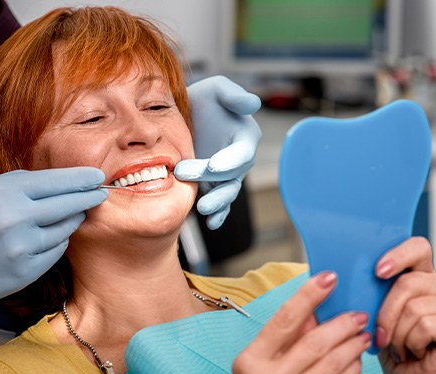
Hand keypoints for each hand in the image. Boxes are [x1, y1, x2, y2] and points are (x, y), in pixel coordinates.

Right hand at [0, 167, 106, 321]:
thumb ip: (17, 187)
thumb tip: (56, 184)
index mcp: (2, 192)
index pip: (55, 181)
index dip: (80, 178)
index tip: (96, 175)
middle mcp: (15, 218)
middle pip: (68, 204)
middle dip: (89, 197)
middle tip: (100, 193)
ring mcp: (22, 247)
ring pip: (65, 229)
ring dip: (72, 220)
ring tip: (74, 214)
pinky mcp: (25, 271)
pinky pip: (56, 251)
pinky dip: (57, 242)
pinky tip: (53, 237)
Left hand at [174, 75, 261, 229]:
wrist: (183, 116)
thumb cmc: (203, 99)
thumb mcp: (216, 89)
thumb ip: (233, 95)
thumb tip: (253, 104)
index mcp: (245, 137)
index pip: (242, 152)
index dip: (230, 160)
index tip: (214, 166)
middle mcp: (239, 159)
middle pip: (231, 175)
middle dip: (211, 179)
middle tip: (183, 173)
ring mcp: (226, 176)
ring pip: (227, 193)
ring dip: (217, 203)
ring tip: (203, 209)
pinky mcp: (213, 186)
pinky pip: (220, 203)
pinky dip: (218, 215)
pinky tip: (211, 223)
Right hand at [232, 272, 370, 373]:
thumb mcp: (256, 366)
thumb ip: (282, 338)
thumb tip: (313, 310)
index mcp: (251, 361)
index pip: (284, 319)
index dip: (308, 295)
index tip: (328, 278)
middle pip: (315, 341)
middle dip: (342, 323)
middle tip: (357, 314)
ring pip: (334, 361)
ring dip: (353, 343)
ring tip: (361, 334)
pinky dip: (353, 367)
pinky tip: (355, 358)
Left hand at [375, 237, 435, 373]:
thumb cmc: (391, 346)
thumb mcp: (375, 312)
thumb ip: (373, 290)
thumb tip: (350, 275)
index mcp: (421, 275)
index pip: (417, 247)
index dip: (398, 255)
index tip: (378, 271)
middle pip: (407, 282)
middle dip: (385, 313)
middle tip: (382, 335)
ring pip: (413, 307)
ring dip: (397, 334)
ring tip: (400, 346)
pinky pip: (425, 326)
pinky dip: (411, 343)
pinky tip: (414, 352)